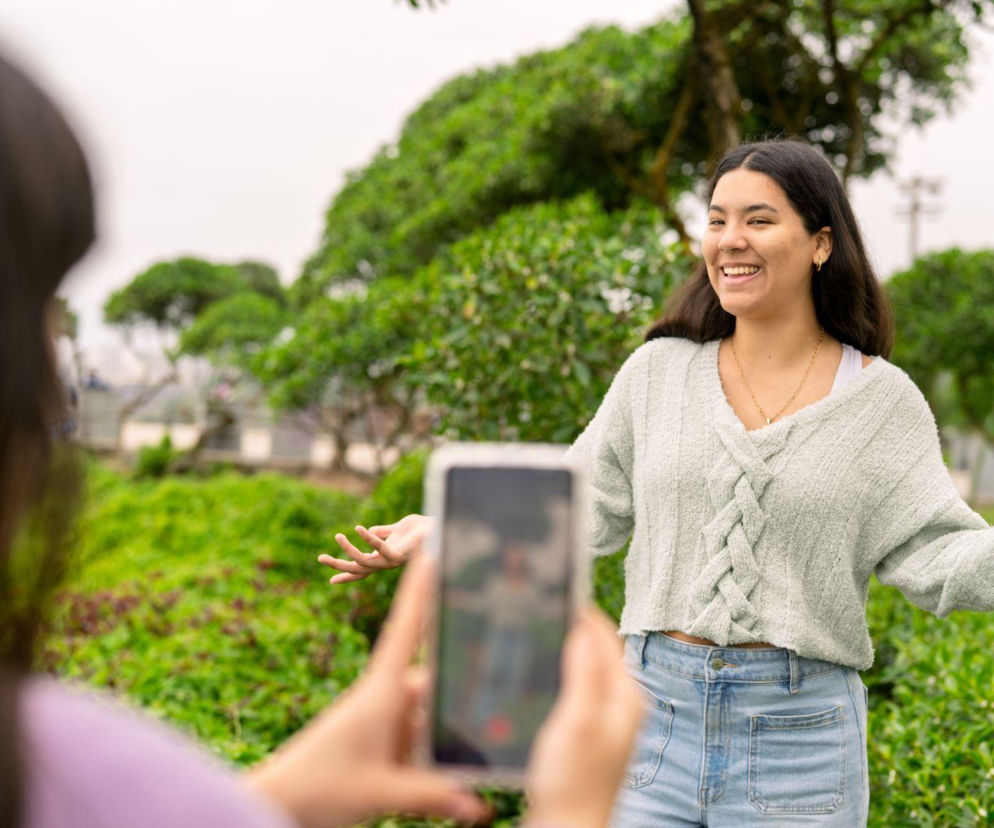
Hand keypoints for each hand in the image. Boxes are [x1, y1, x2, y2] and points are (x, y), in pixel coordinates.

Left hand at [245, 556, 488, 827]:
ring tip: (482, 746)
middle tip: (501, 687)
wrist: (279, 804)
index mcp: (380, 693)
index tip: (430, 554)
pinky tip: (458, 782)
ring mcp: (383, 722)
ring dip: (449, 730)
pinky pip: (419, 738)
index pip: (405, 631)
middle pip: (432, 681)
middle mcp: (384, 700)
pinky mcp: (382, 744)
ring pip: (430, 714)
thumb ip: (431, 796)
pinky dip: (436, 753)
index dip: (419, 592)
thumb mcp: (380, 793)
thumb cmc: (318, 790)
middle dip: (461, 686)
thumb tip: (478, 807)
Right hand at [318, 514, 433, 584]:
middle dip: (338, 566)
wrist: (439, 527)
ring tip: (337, 536)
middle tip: (319, 557)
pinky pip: (381, 549)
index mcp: (384, 559)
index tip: (330, 581)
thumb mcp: (396, 530)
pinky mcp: (402, 554)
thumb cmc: (420, 529)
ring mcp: (393, 561)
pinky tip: (359, 528)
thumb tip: (369, 531)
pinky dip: (369, 539)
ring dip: (349, 551)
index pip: (362, 570)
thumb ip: (383, 532)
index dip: (347, 575)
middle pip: (357, 570)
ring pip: (364, 563)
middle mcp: (387, 564)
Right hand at [525, 609, 644, 827]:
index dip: (583, 612)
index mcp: (625, 697)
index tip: (559, 587)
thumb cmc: (573, 782)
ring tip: (538, 629)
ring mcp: (603, 722)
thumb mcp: (577, 720)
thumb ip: (584, 673)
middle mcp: (620, 707)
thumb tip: (583, 629)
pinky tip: (538, 674)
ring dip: (565, 650)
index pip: (607, 638)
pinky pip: (574, 690)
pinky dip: (559, 674)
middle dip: (574, 627)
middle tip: (544, 604)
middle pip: (597, 652)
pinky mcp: (585, 736)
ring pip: (585, 670)